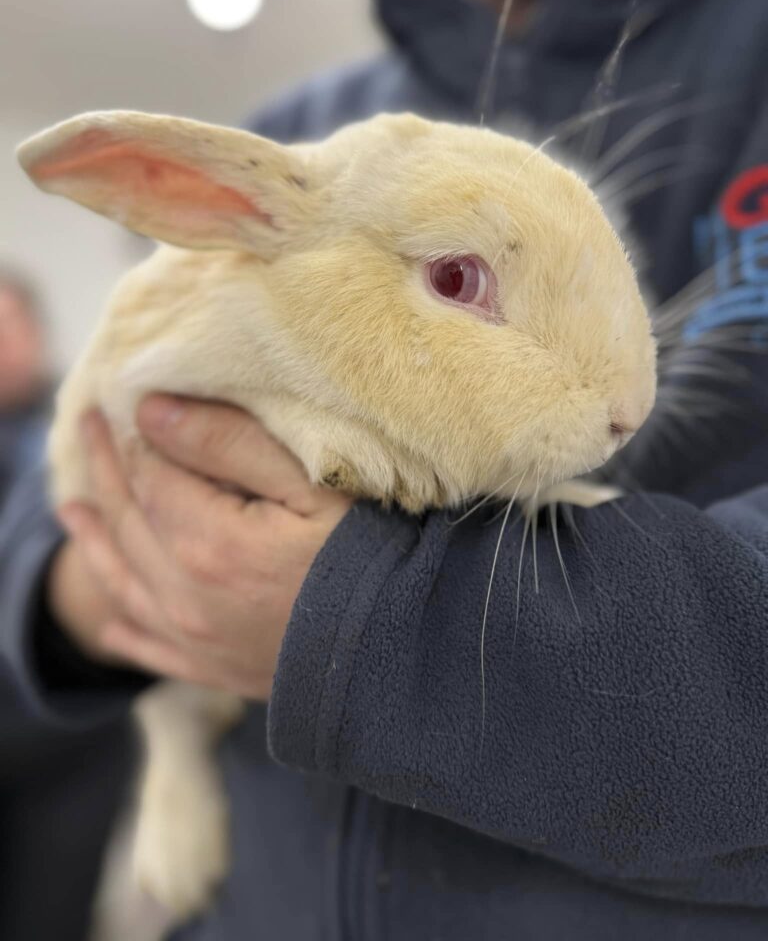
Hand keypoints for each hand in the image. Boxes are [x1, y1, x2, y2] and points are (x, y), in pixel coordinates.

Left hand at [49, 397, 352, 698]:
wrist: (408, 651)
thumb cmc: (374, 555)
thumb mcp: (313, 484)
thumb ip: (229, 443)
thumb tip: (152, 412)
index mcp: (209, 542)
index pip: (149, 475)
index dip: (131, 437)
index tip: (120, 404)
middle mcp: (186, 596)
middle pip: (130, 522)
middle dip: (105, 470)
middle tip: (89, 429)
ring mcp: (197, 640)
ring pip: (124, 581)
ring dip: (95, 540)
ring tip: (73, 511)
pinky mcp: (216, 670)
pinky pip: (148, 646)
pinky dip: (121, 624)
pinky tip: (109, 616)